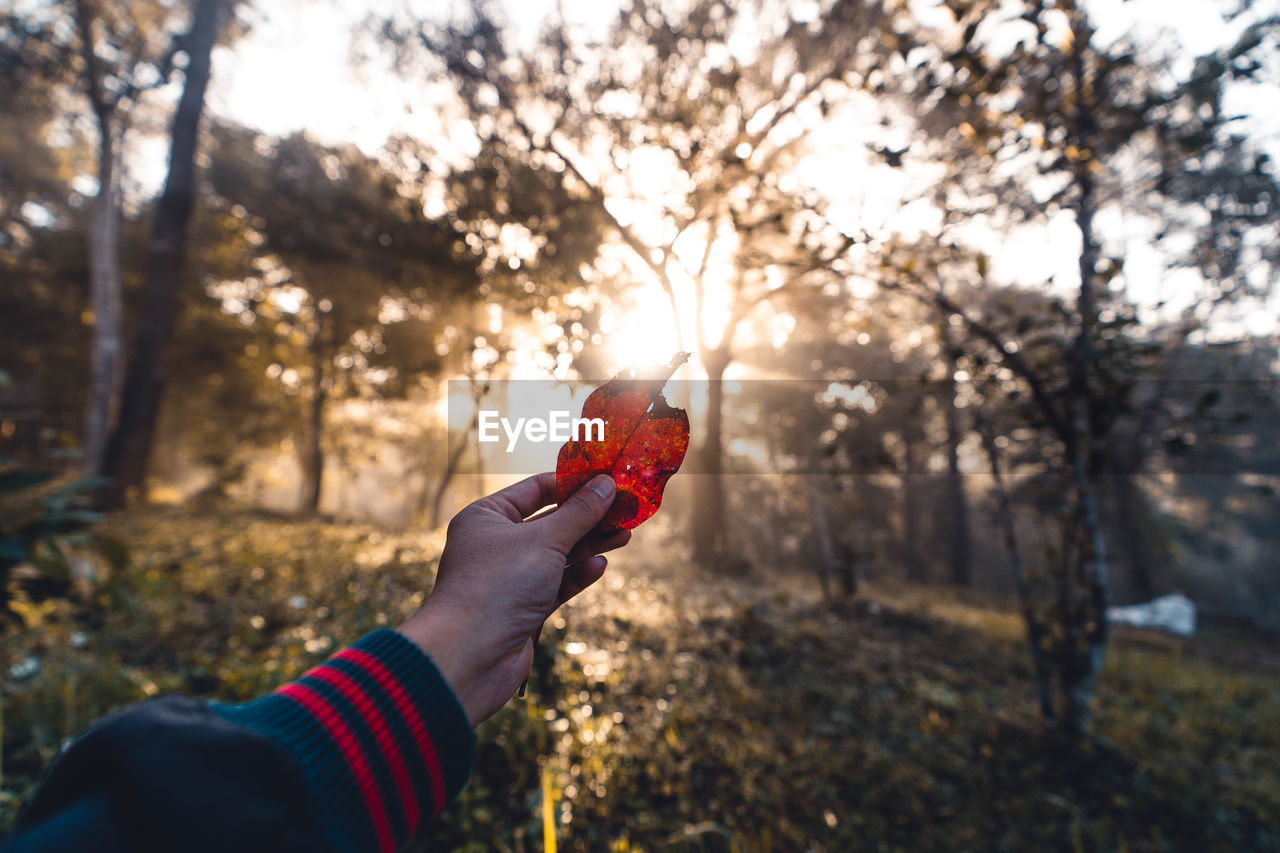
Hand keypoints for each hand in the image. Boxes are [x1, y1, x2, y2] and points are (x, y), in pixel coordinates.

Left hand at [397, 472, 629, 725]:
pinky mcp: (523, 608)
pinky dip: (577, 574)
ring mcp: (510, 577)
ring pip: (557, 554)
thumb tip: (606, 484)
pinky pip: (556, 584)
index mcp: (487, 517)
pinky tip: (599, 566)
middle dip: (588, 517)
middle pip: (550, 522)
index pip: (535, 489)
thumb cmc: (497, 586)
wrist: (469, 657)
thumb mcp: (544, 541)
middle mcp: (496, 544)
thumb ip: (579, 513)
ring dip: (589, 545)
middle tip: (625, 508)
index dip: (572, 483)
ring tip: (624, 535)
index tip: (607, 478)